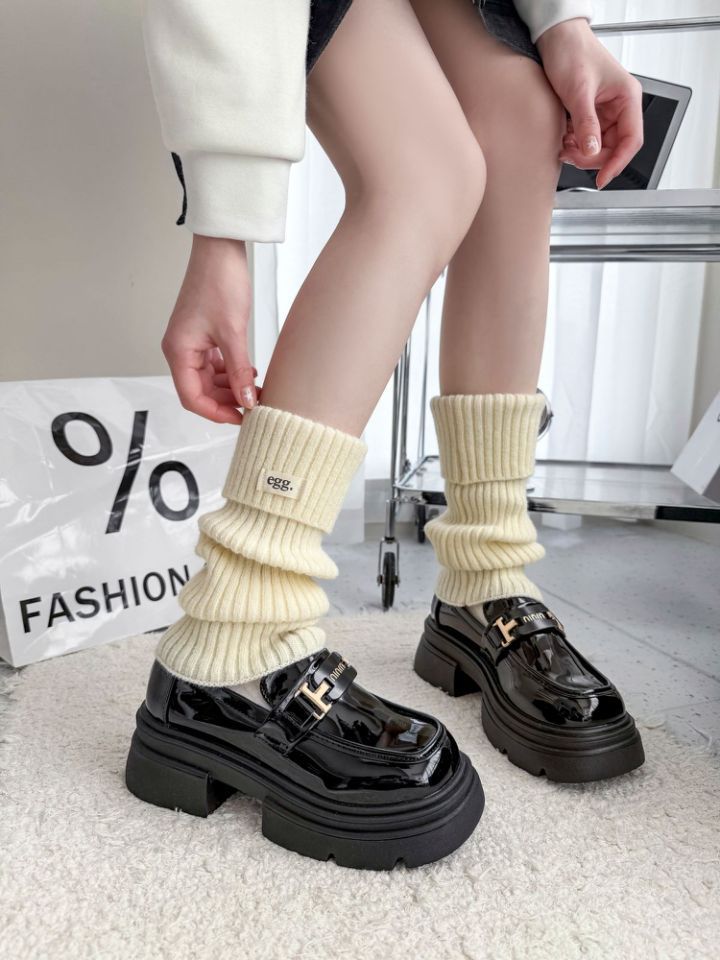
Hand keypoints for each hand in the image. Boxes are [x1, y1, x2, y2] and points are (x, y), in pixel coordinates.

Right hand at [161, 235, 259, 424]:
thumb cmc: (219, 283)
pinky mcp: (203, 335)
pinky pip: (215, 364)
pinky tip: (249, 372)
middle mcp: (181, 349)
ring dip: (231, 387)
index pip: (192, 398)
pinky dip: (231, 371)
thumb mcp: (234, 333)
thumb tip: (246, 401)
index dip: (216, 413)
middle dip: (227, 401)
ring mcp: (192, 342)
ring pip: (209, 379)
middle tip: (254, 405)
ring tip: (255, 389)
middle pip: (200, 391)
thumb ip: (239, 371)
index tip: (241, 418)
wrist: (221, 250)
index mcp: (179, 351)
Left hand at [536, 18, 643, 188]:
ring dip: (581, 152)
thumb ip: (586, 124)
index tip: (602, 178)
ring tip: (564, 145)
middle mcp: (619, 106)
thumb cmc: (572, 52)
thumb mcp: (578, 91)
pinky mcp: (589, 113)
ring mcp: (604, 111)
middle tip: (571, 156)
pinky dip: (574, 144)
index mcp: (627, 98)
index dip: (617, 163)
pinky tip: (563, 138)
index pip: (631, 140)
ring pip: (598, 146)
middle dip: (592, 157)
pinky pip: (586, 138)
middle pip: (614, 147)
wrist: (554, 37)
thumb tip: (592, 152)